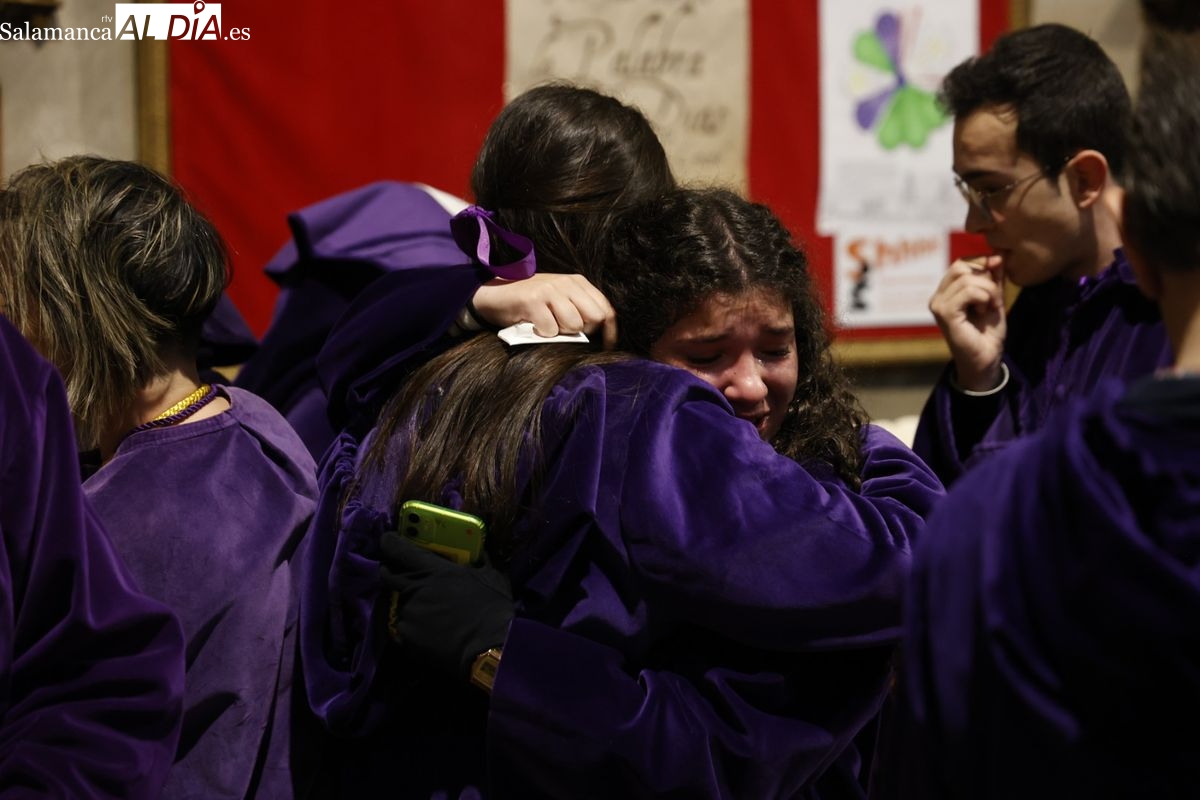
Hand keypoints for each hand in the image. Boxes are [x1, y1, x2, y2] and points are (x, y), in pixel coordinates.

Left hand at [379, 531, 512, 679]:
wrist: (490, 648)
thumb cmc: (494, 610)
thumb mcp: (492, 578)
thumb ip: (480, 563)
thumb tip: (481, 553)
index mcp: (436, 570)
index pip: (401, 550)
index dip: (390, 543)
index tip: (387, 540)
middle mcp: (416, 589)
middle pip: (388, 576)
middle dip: (389, 572)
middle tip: (399, 574)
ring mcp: (409, 613)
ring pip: (400, 604)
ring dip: (410, 605)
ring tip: (428, 615)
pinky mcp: (406, 636)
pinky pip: (404, 627)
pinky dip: (413, 628)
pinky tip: (430, 634)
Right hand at [471, 273, 617, 348]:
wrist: (493, 293)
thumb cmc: (530, 302)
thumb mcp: (559, 299)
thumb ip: (580, 310)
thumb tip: (602, 335)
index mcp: (577, 282)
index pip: (606, 309)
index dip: (610, 332)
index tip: (607, 347)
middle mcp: (566, 283)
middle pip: (594, 318)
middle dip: (584, 332)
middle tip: (565, 332)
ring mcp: (549, 290)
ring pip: (573, 325)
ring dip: (561, 333)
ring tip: (547, 325)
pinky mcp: (532, 300)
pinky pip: (550, 330)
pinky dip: (542, 335)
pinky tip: (533, 326)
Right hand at [929, 255, 1007, 391]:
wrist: (987, 360)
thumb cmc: (988, 332)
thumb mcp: (994, 298)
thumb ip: (994, 276)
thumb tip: (998, 253)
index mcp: (946, 291)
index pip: (962, 262)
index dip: (983, 266)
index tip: (996, 286)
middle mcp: (938, 296)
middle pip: (962, 265)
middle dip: (986, 278)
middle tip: (994, 299)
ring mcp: (938, 305)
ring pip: (967, 277)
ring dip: (989, 290)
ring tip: (990, 307)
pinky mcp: (945, 314)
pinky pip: (969, 291)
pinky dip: (984, 298)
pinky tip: (984, 312)